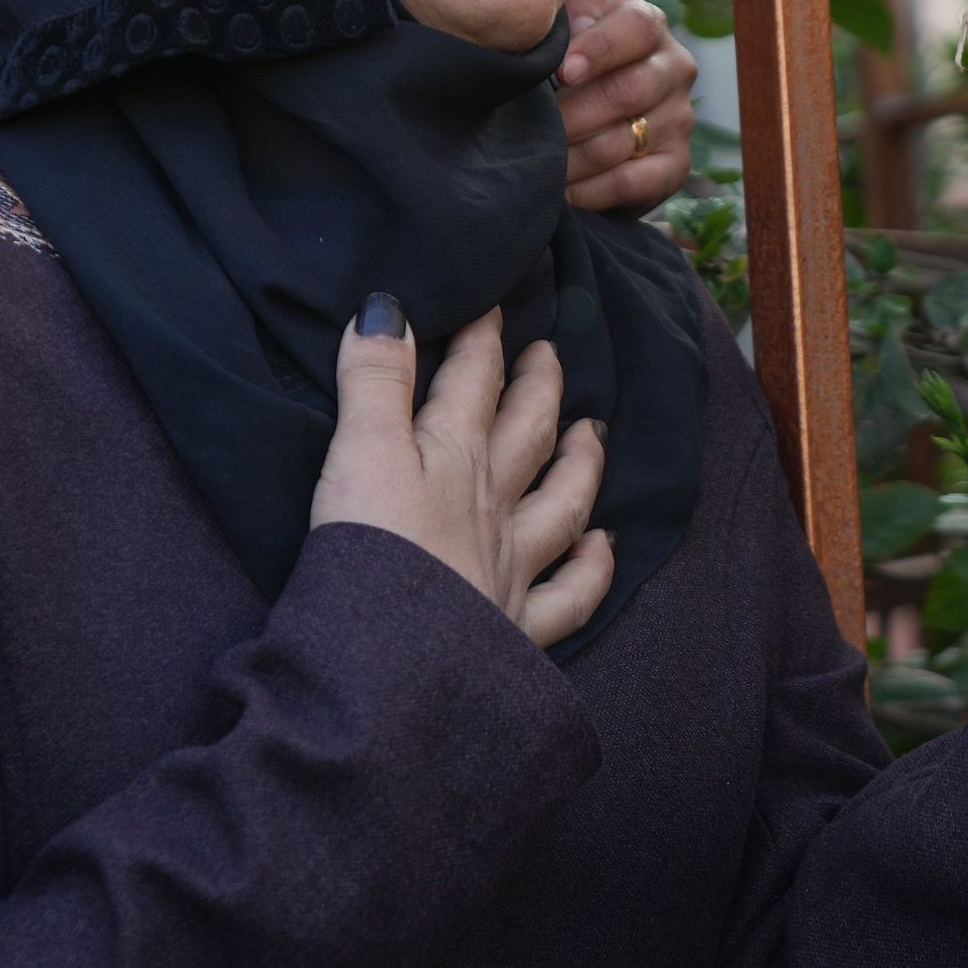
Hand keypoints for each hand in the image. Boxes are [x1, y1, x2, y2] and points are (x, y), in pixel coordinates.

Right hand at [311, 301, 612, 647]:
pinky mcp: (515, 626)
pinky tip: (606, 548)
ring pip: (562, 502)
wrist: (391, 666)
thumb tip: (386, 307)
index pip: (475, 381)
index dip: (484, 338)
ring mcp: (512, 565)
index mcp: (455, 456)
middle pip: (527, 432)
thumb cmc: (371, 552)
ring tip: (595, 433)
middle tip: (551, 354)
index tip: (494, 302)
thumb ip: (372, 380)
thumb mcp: (361, 451)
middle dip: (539, 387)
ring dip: (580, 464)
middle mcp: (495, 504)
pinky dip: (594, 568)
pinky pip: (570, 594)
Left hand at [555, 0, 696, 213]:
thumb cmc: (576, 67)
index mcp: (648, 27)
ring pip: (622, 141)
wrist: (600, 126)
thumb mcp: (570, 30)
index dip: (600, 48)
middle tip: (533, 128)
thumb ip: (571, 8)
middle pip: (627, 91)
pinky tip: (562, 191)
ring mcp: (680, 119)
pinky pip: (633, 182)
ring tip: (535, 163)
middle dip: (572, 114)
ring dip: (571, 156)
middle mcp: (674, 68)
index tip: (564, 71)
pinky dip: (591, 190)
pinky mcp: (676, 166)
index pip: (636, 28)